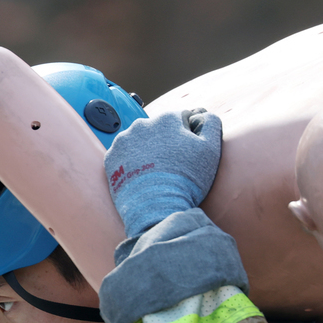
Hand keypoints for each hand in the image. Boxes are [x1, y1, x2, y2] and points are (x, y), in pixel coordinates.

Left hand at [104, 109, 221, 237]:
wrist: (156, 208)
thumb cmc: (186, 179)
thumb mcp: (211, 149)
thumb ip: (212, 124)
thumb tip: (205, 115)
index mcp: (167, 118)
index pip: (182, 119)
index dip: (188, 136)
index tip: (189, 154)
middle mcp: (142, 124)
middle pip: (159, 129)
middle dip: (166, 142)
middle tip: (172, 165)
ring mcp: (123, 140)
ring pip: (139, 141)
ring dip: (147, 151)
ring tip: (156, 172)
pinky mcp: (111, 158)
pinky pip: (123, 156)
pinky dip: (131, 163)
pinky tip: (141, 176)